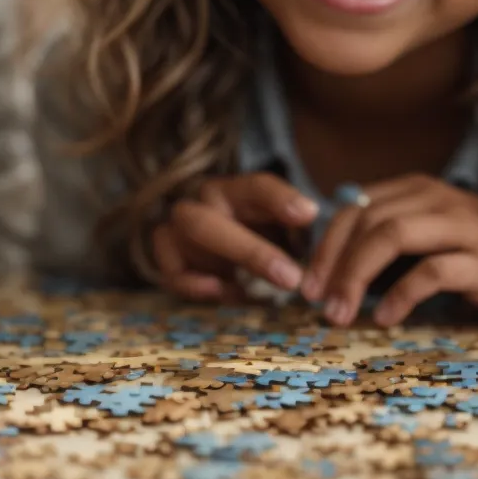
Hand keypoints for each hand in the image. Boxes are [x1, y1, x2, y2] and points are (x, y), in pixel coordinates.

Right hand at [144, 174, 321, 301]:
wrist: (213, 245)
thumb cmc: (254, 233)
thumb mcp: (279, 227)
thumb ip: (294, 226)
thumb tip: (310, 219)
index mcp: (233, 190)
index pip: (256, 186)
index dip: (280, 199)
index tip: (310, 215)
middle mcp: (201, 202)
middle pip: (215, 219)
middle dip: (252, 251)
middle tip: (291, 279)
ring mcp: (177, 228)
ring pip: (194, 236)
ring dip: (230, 263)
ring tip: (265, 291)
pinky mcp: (166, 258)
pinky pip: (173, 272)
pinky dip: (197, 285)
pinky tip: (227, 292)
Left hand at [298, 174, 477, 327]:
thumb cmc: (472, 256)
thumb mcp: (423, 239)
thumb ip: (382, 243)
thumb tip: (326, 273)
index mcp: (414, 190)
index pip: (353, 207)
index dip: (324, 244)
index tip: (306, 284)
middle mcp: (435, 199)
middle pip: (367, 220)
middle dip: (333, 262)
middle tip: (316, 303)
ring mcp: (461, 227)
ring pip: (392, 236)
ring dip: (357, 276)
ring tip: (340, 313)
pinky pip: (432, 271)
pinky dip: (402, 294)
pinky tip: (386, 318)